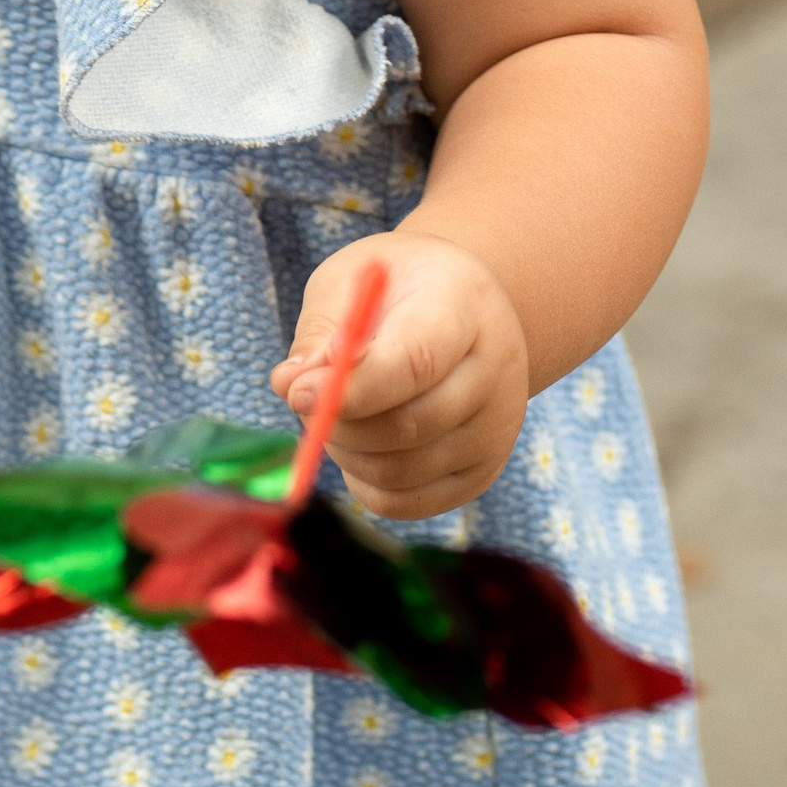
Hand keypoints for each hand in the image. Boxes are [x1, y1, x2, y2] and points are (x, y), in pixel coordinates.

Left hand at [271, 231, 528, 520]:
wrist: (460, 308)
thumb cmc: (394, 289)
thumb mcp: (353, 284)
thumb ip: (322, 333)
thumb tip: (290, 386)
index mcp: (463, 306)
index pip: (415, 363)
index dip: (352, 389)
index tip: (298, 393)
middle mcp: (495, 372)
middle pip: (411, 425)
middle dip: (338, 423)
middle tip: (302, 399)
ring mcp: (496, 429)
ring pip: (401, 471)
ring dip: (345, 451)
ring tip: (331, 413)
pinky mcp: (481, 472)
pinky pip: (405, 503)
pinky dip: (363, 481)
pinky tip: (356, 443)